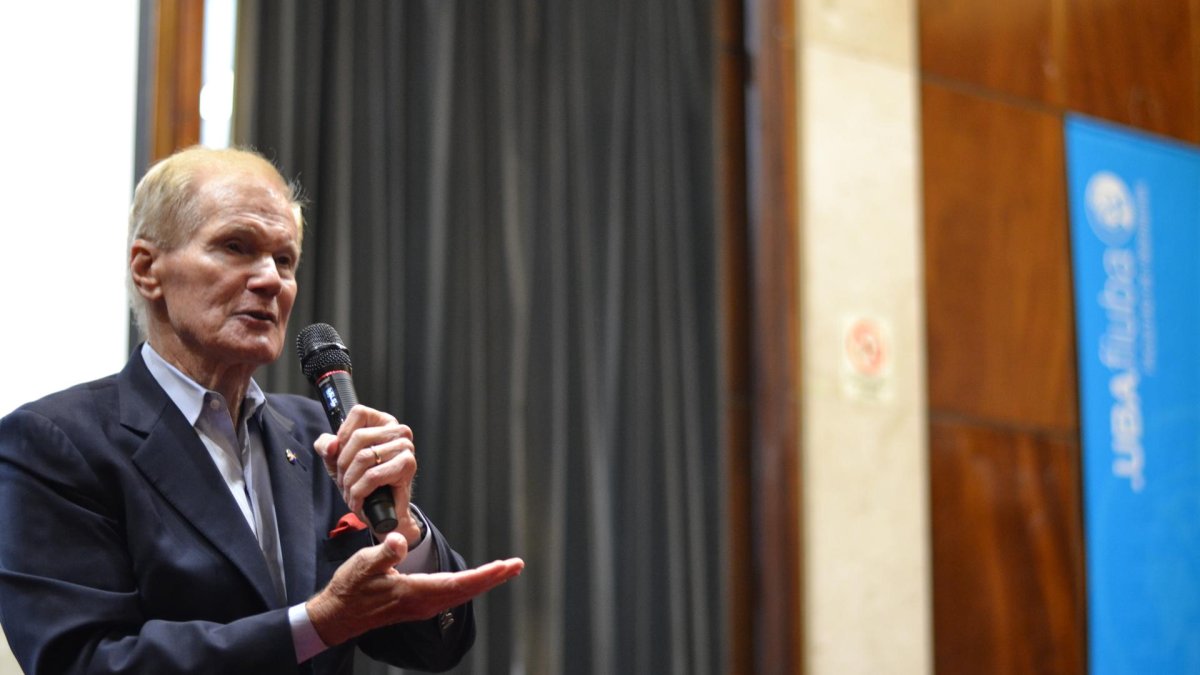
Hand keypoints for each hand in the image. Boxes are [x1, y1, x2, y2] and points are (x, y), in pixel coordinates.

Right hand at [306, 533, 524, 645]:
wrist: (338, 615)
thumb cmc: (350, 588)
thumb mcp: (362, 564)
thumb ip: (384, 553)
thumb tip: (400, 542)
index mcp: (414, 592)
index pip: (457, 584)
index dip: (484, 575)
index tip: (505, 566)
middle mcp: (424, 603)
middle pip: (467, 591)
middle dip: (494, 577)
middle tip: (517, 565)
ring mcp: (423, 607)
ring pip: (462, 595)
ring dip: (485, 582)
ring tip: (506, 569)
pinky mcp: (420, 606)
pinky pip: (453, 596)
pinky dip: (470, 586)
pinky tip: (478, 580)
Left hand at [313, 405, 421, 543]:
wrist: (382, 513)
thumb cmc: (362, 482)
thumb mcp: (336, 461)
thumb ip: (326, 446)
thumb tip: (331, 444)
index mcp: (383, 422)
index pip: (359, 412)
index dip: (343, 435)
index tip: (340, 456)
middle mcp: (398, 430)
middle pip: (359, 436)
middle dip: (344, 464)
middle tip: (344, 481)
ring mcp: (406, 446)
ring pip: (364, 457)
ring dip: (350, 481)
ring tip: (351, 493)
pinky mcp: (408, 464)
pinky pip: (373, 475)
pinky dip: (360, 491)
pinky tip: (359, 501)